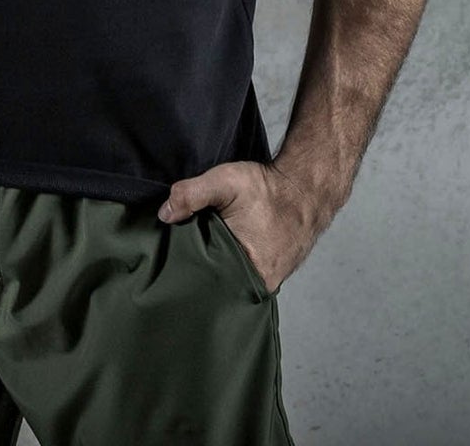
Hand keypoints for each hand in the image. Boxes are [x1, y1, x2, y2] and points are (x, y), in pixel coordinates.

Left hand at [157, 159, 326, 296]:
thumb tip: (165, 214)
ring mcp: (270, 279)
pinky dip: (234, 264)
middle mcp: (261, 283)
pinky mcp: (274, 271)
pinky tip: (224, 251)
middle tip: (182, 259)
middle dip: (201, 273)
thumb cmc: (268, 188)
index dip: (188, 273)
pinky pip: (246, 274)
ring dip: (219, 268)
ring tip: (203, 254)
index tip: (172, 264)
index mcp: (248, 273)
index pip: (208, 286)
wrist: (305, 187)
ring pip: (233, 280)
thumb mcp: (224, 182)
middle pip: (219, 286)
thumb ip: (191, 195)